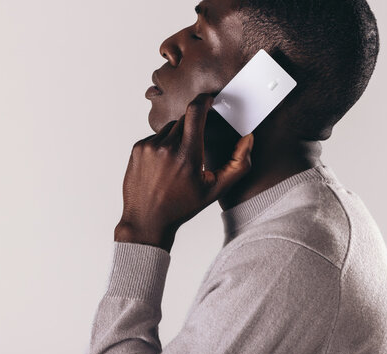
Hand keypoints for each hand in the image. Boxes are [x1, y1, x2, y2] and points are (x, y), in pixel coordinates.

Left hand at [115, 93, 253, 251]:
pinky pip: (155, 137)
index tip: (209, 100)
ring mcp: (149, 147)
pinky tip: (163, 166)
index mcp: (188, 155)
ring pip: (170, 129)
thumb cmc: (182, 206)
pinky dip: (162, 145)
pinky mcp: (138, 148)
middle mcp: (166, 147)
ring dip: (178, 138)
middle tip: (195, 150)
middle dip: (193, 129)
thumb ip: (238, 164)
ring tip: (177, 163)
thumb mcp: (217, 189)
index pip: (196, 112)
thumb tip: (248, 139)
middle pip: (185, 121)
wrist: (147, 220)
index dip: (204, 101)